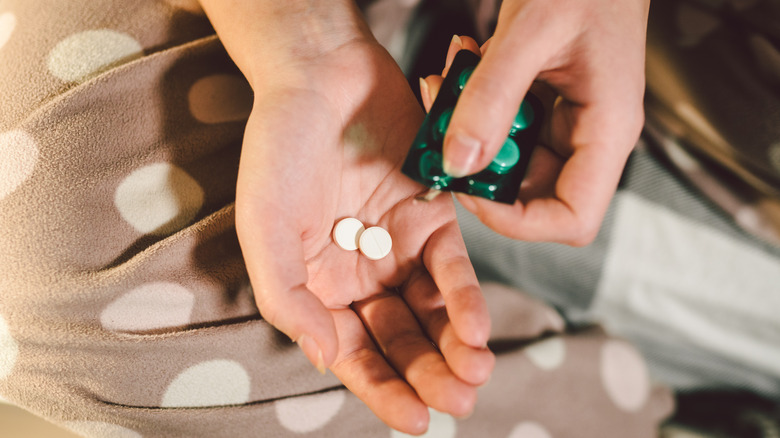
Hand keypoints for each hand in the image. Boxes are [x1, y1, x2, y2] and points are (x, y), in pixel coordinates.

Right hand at [233, 35, 493, 434]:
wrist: (320, 78)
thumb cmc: (279, 152)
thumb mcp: (266, 229)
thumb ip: (289, 297)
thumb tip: (325, 358)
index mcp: (318, 289)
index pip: (354, 356)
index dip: (383, 391)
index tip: (416, 421)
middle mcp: (361, 276)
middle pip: (400, 341)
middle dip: (428, 375)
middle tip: (458, 400)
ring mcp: (399, 248)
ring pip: (433, 313)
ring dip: (455, 347)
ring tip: (475, 373)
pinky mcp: (433, 216)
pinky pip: (453, 267)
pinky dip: (466, 297)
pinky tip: (476, 325)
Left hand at [430, 0, 649, 244]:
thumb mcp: (529, 33)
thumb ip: (492, 98)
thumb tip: (458, 163)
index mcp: (608, 130)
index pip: (572, 218)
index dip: (518, 221)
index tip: (469, 188)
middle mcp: (591, 134)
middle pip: (530, 191)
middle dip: (478, 164)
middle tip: (442, 122)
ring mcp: (569, 120)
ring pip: (509, 156)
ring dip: (469, 125)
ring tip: (448, 76)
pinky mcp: (548, 102)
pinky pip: (505, 122)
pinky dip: (476, 100)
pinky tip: (465, 60)